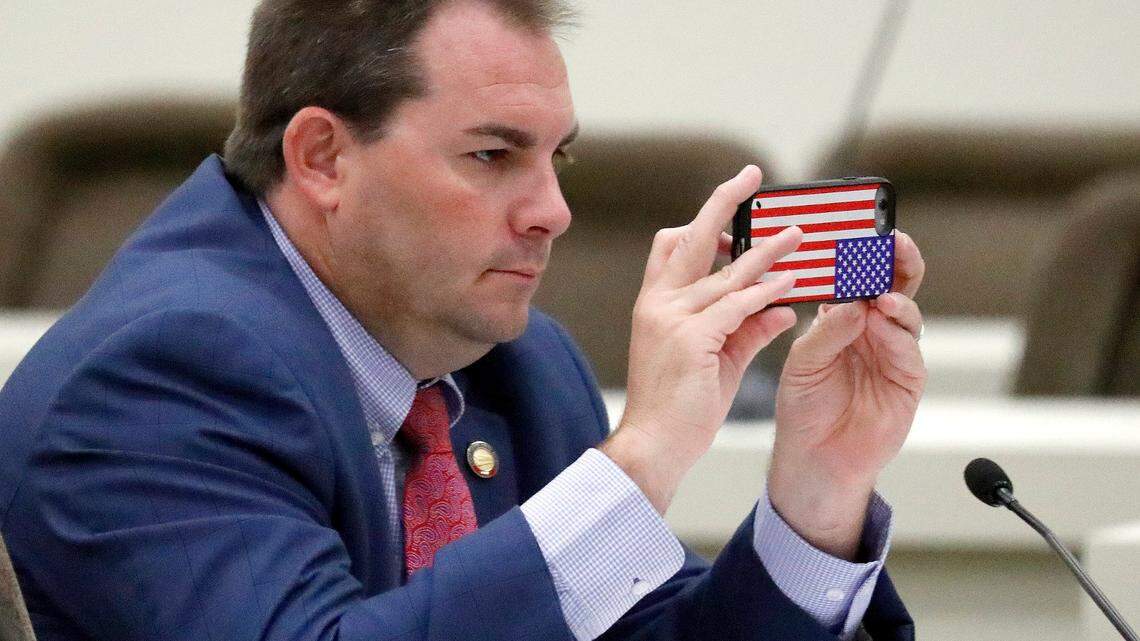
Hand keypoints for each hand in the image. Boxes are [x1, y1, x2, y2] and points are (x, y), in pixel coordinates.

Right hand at [601, 166, 800, 513]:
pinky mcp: (691, 339)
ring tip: (798, 233)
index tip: (734, 206)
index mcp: (655, 305)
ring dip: (766, 249)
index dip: (704, 223)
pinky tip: (792, 284)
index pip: (673, 247)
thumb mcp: (718, 360)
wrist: (653, 447)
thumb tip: (784, 306)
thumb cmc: (680, 408)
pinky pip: (737, 305)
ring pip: (725, 271)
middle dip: (723, 202)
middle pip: (691, 237)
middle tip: (751, 176)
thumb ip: (748, 329)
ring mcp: (671, 319)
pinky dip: (767, 291)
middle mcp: (658, 303)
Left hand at [768, 231, 926, 558]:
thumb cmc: (804, 407)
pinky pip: (909, 346)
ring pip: (905, 308)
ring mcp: (893, 351)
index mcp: (843, 316)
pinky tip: (884, 315)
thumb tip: (852, 301)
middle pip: (893, 282)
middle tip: (890, 239)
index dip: (860, 250)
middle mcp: (873, 328)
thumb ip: (826, 330)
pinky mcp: (908, 378)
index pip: (857, 273)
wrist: (814, 460)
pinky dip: (898, 328)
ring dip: (894, 292)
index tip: (856, 226)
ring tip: (878, 286)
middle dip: (895, 257)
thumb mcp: (804, 361)